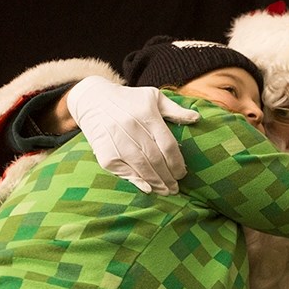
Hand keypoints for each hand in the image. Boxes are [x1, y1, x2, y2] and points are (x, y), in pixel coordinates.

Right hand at [66, 76, 199, 194]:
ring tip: (166, 191)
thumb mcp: (153, 97)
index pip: (168, 145)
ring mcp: (118, 141)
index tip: (183, 173)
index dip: (177, 163)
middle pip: (157, 160)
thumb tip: (196, 118)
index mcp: (147, 115)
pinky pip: (124, 171)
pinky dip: (137, 181)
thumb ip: (175, 109)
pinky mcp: (105, 153)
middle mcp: (132, 128)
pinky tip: (148, 188)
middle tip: (176, 188)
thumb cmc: (128, 100)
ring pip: (142, 168)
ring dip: (157, 182)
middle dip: (169, 177)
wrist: (92, 99)